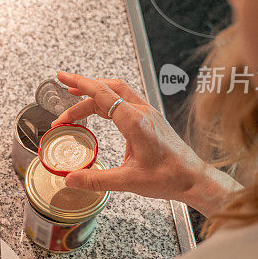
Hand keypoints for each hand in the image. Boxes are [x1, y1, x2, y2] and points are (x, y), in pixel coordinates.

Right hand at [52, 72, 240, 216]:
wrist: (194, 179)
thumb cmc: (169, 178)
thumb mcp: (129, 181)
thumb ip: (96, 179)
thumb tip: (70, 178)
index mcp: (135, 122)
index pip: (102, 94)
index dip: (80, 84)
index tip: (63, 77)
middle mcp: (142, 112)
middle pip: (107, 90)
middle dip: (83, 90)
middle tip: (63, 94)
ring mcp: (148, 113)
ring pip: (118, 92)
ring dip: (96, 93)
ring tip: (77, 98)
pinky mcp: (151, 119)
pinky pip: (126, 100)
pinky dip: (108, 100)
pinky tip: (100, 112)